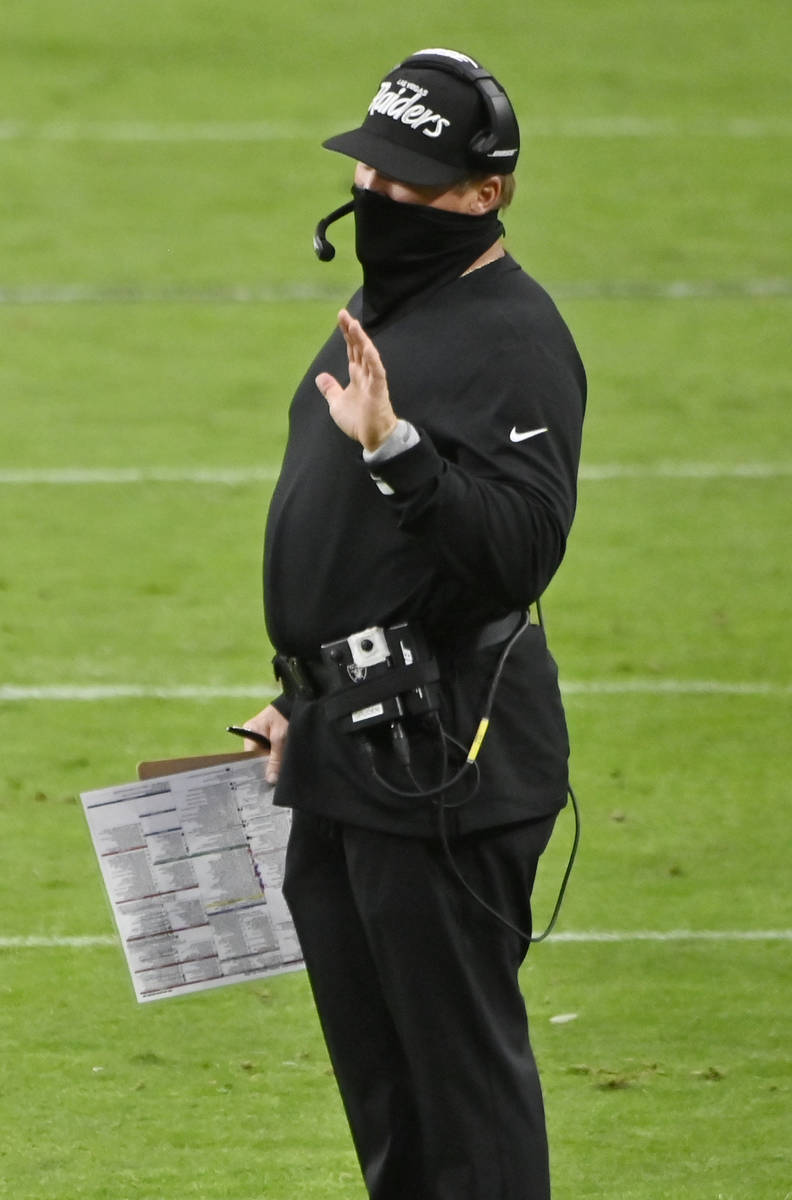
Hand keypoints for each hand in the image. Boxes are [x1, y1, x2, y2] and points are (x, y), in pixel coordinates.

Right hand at [240, 704, 288, 783]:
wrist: (298, 700)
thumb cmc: (284, 716)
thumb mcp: (279, 738)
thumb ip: (275, 759)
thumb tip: (270, 780)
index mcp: (249, 732)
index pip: (249, 757)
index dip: (258, 769)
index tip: (266, 781)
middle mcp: (253, 734)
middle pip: (258, 757)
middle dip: (267, 767)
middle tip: (275, 780)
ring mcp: (262, 735)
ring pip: (267, 755)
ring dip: (274, 762)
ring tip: (280, 774)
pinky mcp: (273, 736)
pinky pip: (273, 751)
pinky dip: (278, 756)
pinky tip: (283, 764)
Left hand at [315, 309, 397, 451]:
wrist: (373, 438)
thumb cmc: (358, 421)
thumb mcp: (337, 404)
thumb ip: (330, 389)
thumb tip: (319, 377)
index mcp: (357, 375)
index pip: (352, 349)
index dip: (347, 334)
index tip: (341, 317)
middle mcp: (366, 374)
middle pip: (359, 347)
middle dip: (352, 331)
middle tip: (343, 314)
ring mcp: (373, 381)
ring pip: (368, 356)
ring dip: (361, 340)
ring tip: (353, 325)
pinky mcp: (379, 391)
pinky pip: (377, 372)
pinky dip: (372, 360)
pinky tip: (367, 348)